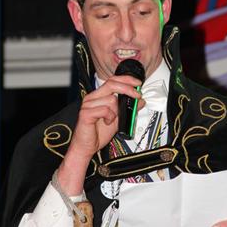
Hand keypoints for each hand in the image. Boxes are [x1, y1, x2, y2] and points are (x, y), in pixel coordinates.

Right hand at [57, 75, 143, 193]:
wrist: (86, 146)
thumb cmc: (98, 133)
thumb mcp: (118, 119)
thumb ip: (127, 109)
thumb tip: (140, 101)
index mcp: (98, 97)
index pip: (112, 80)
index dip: (126, 79)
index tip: (137, 83)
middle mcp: (92, 98)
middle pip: (111, 84)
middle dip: (128, 88)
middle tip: (137, 95)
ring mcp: (88, 105)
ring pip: (111, 99)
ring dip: (116, 111)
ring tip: (111, 120)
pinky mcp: (86, 113)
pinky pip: (105, 110)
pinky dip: (110, 117)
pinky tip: (107, 122)